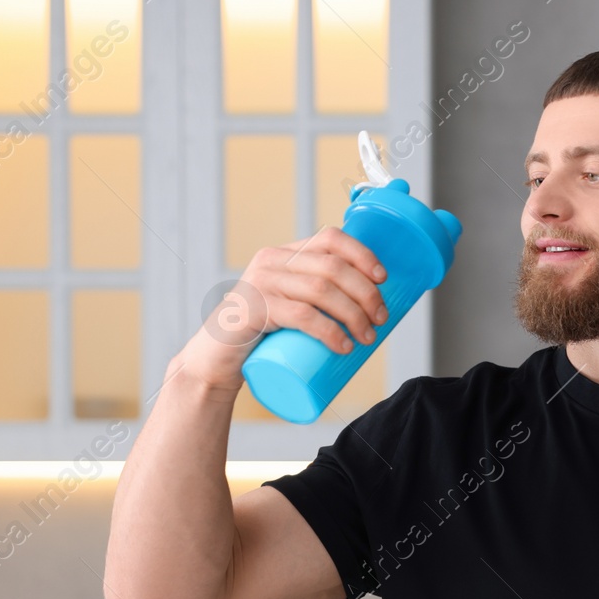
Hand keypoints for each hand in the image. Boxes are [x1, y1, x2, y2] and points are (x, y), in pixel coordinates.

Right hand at [181, 227, 389, 392]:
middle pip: (332, 267)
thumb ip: (314, 299)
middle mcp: (272, 262)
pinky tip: (343, 345)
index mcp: (284, 254)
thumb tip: (368, 308)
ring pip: (321, 291)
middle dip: (366, 293)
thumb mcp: (287, 305)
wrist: (215, 360)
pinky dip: (328, 331)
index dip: (362, 255)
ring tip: (367, 337)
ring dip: (353, 314)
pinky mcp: (253, 311)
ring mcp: (261, 284)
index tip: (384, 279)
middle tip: (380, 319)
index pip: (330, 239)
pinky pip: (300, 315)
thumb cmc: (261, 336)